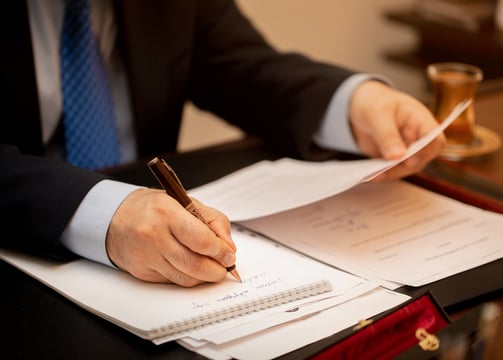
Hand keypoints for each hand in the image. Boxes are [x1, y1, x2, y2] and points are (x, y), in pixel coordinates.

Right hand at [105, 188, 235, 286]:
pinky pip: (173, 281)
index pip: (202, 240)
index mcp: (167, 213)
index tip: (230, 256)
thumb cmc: (153, 208)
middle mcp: (154, 235)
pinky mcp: (142, 272)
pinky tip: (189, 267)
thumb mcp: (185, 202)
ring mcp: (146, 256)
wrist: (115, 218)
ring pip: (186, 278)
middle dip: (217, 270)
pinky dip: (186, 277)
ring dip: (204, 277)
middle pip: (195, 265)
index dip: (221, 252)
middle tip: (225, 268)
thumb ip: (212, 221)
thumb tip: (228, 247)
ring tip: (211, 268)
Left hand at [349, 81, 445, 180]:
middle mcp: (417, 137)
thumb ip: (387, 135)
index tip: (408, 161)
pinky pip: (391, 169)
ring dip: (392, 173)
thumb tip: (397, 156)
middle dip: (404, 167)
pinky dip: (382, 174)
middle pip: (421, 159)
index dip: (425, 152)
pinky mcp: (392, 157)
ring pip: (406, 168)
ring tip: (374, 176)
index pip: (434, 140)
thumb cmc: (374, 101)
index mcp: (420, 120)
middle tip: (384, 171)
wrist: (358, 105)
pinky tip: (370, 176)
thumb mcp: (378, 114)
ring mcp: (405, 149)